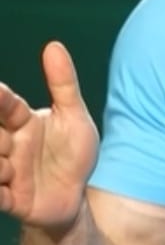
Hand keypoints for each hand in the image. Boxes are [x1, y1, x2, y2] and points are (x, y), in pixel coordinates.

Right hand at [0, 41, 98, 229]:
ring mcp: (7, 172)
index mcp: (22, 122)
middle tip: (7, 140)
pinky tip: (3, 185)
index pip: (6, 104)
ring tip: (9, 167)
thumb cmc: (72, 154)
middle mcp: (9, 145)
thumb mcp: (74, 118)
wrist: (77, 197)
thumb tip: (53, 45)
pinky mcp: (10, 198)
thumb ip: (64, 84)